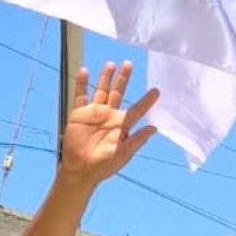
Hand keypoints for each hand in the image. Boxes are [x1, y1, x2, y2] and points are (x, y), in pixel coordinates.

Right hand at [58, 61, 157, 183]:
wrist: (81, 170)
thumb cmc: (104, 166)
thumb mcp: (123, 153)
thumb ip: (137, 140)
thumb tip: (154, 129)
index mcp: (122, 125)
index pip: (137, 109)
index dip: (147, 100)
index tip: (157, 91)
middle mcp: (109, 116)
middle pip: (118, 92)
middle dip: (123, 79)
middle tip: (129, 64)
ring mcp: (94, 113)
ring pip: (101, 90)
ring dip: (106, 77)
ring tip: (111, 64)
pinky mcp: (79, 114)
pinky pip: (81, 95)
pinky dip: (82, 83)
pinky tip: (84, 71)